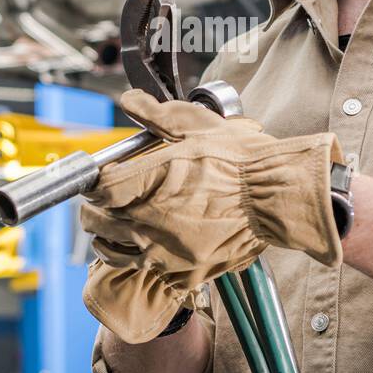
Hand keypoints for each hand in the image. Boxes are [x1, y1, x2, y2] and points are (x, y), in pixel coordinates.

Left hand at [80, 89, 341, 342]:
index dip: (93, 182)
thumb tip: (129, 99)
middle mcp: (149, 223)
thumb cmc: (242, 160)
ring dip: (106, 239)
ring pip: (113, 253)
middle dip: (94, 210)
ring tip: (111, 229)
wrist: (278, 198)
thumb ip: (156, 114)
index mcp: (148, 184)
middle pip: (98, 222)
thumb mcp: (198, 126)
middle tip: (99, 203)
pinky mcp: (183, 273)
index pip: (97, 189)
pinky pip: (146, 271)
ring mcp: (165, 254)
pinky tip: (145, 248)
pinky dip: (138, 260)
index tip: (98, 180)